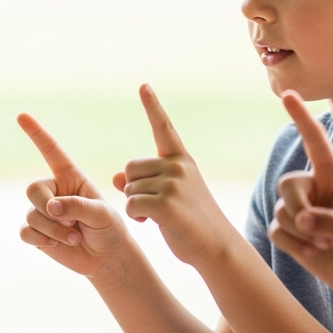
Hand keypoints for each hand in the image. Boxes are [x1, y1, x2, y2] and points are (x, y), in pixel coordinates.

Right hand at [17, 113, 135, 280]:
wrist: (106, 258)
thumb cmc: (109, 229)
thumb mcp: (101, 214)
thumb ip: (77, 206)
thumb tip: (51, 208)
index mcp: (70, 178)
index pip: (51, 151)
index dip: (36, 133)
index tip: (21, 115)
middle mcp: (54, 191)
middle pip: (33, 189)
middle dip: (48, 208)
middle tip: (70, 222)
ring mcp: (43, 212)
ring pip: (31, 214)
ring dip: (52, 229)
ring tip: (73, 238)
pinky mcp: (37, 232)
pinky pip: (25, 232)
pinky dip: (41, 240)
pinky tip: (56, 244)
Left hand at [112, 85, 237, 267]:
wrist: (216, 247)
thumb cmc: (192, 222)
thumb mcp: (171, 196)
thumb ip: (144, 182)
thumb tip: (116, 176)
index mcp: (181, 160)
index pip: (163, 128)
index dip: (152, 106)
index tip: (143, 85)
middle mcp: (177, 166)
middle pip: (130, 168)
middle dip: (133, 188)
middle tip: (153, 205)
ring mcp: (172, 183)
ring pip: (128, 187)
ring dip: (135, 205)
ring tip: (158, 216)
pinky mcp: (165, 203)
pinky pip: (130, 203)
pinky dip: (135, 216)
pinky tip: (151, 223)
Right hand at [265, 90, 332, 289]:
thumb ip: (330, 218)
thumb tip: (303, 220)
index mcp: (332, 174)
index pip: (314, 141)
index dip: (301, 116)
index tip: (287, 94)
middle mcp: (311, 186)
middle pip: (288, 182)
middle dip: (300, 207)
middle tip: (319, 230)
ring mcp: (297, 208)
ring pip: (282, 211)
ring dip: (303, 233)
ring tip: (325, 244)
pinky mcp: (286, 230)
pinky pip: (277, 231)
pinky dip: (295, 246)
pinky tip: (313, 253)